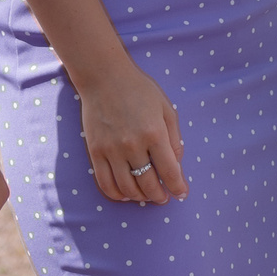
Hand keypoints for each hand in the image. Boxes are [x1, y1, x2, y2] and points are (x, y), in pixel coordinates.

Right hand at [76, 56, 186, 203]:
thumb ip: (174, 138)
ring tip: (147, 196)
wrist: (104, 77)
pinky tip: (126, 194)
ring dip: (140, 197)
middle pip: (148, 184)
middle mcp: (133, 145)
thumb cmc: (139, 90)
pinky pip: (105, 183)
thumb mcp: (166, 108)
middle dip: (159, 195)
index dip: (178, 187)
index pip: (170, 171)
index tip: (182, 193)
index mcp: (155, 133)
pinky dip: (116, 194)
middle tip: (164, 197)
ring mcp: (112, 150)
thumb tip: (176, 165)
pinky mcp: (95, 152)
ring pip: (127, 188)